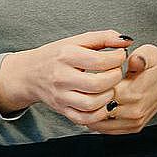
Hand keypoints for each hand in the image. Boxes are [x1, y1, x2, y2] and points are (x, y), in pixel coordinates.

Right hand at [0, 30, 133, 126]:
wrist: (29, 74)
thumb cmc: (56, 55)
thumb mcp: (76, 41)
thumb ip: (103, 37)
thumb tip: (126, 41)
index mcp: (66, 56)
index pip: (100, 61)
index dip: (117, 58)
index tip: (120, 56)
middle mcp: (61, 77)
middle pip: (98, 84)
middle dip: (115, 77)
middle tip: (116, 72)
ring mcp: (61, 96)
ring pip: (92, 103)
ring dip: (108, 96)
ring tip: (110, 87)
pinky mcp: (62, 110)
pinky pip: (84, 119)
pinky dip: (98, 113)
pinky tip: (102, 102)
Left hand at [84, 45, 156, 135]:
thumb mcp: (150, 53)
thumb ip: (140, 57)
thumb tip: (133, 59)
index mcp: (134, 92)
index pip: (101, 95)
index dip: (90, 88)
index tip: (84, 79)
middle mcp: (133, 111)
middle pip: (98, 111)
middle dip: (86, 102)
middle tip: (77, 91)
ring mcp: (134, 122)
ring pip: (100, 124)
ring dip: (88, 114)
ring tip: (81, 100)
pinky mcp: (134, 128)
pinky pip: (108, 131)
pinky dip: (97, 122)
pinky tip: (91, 110)